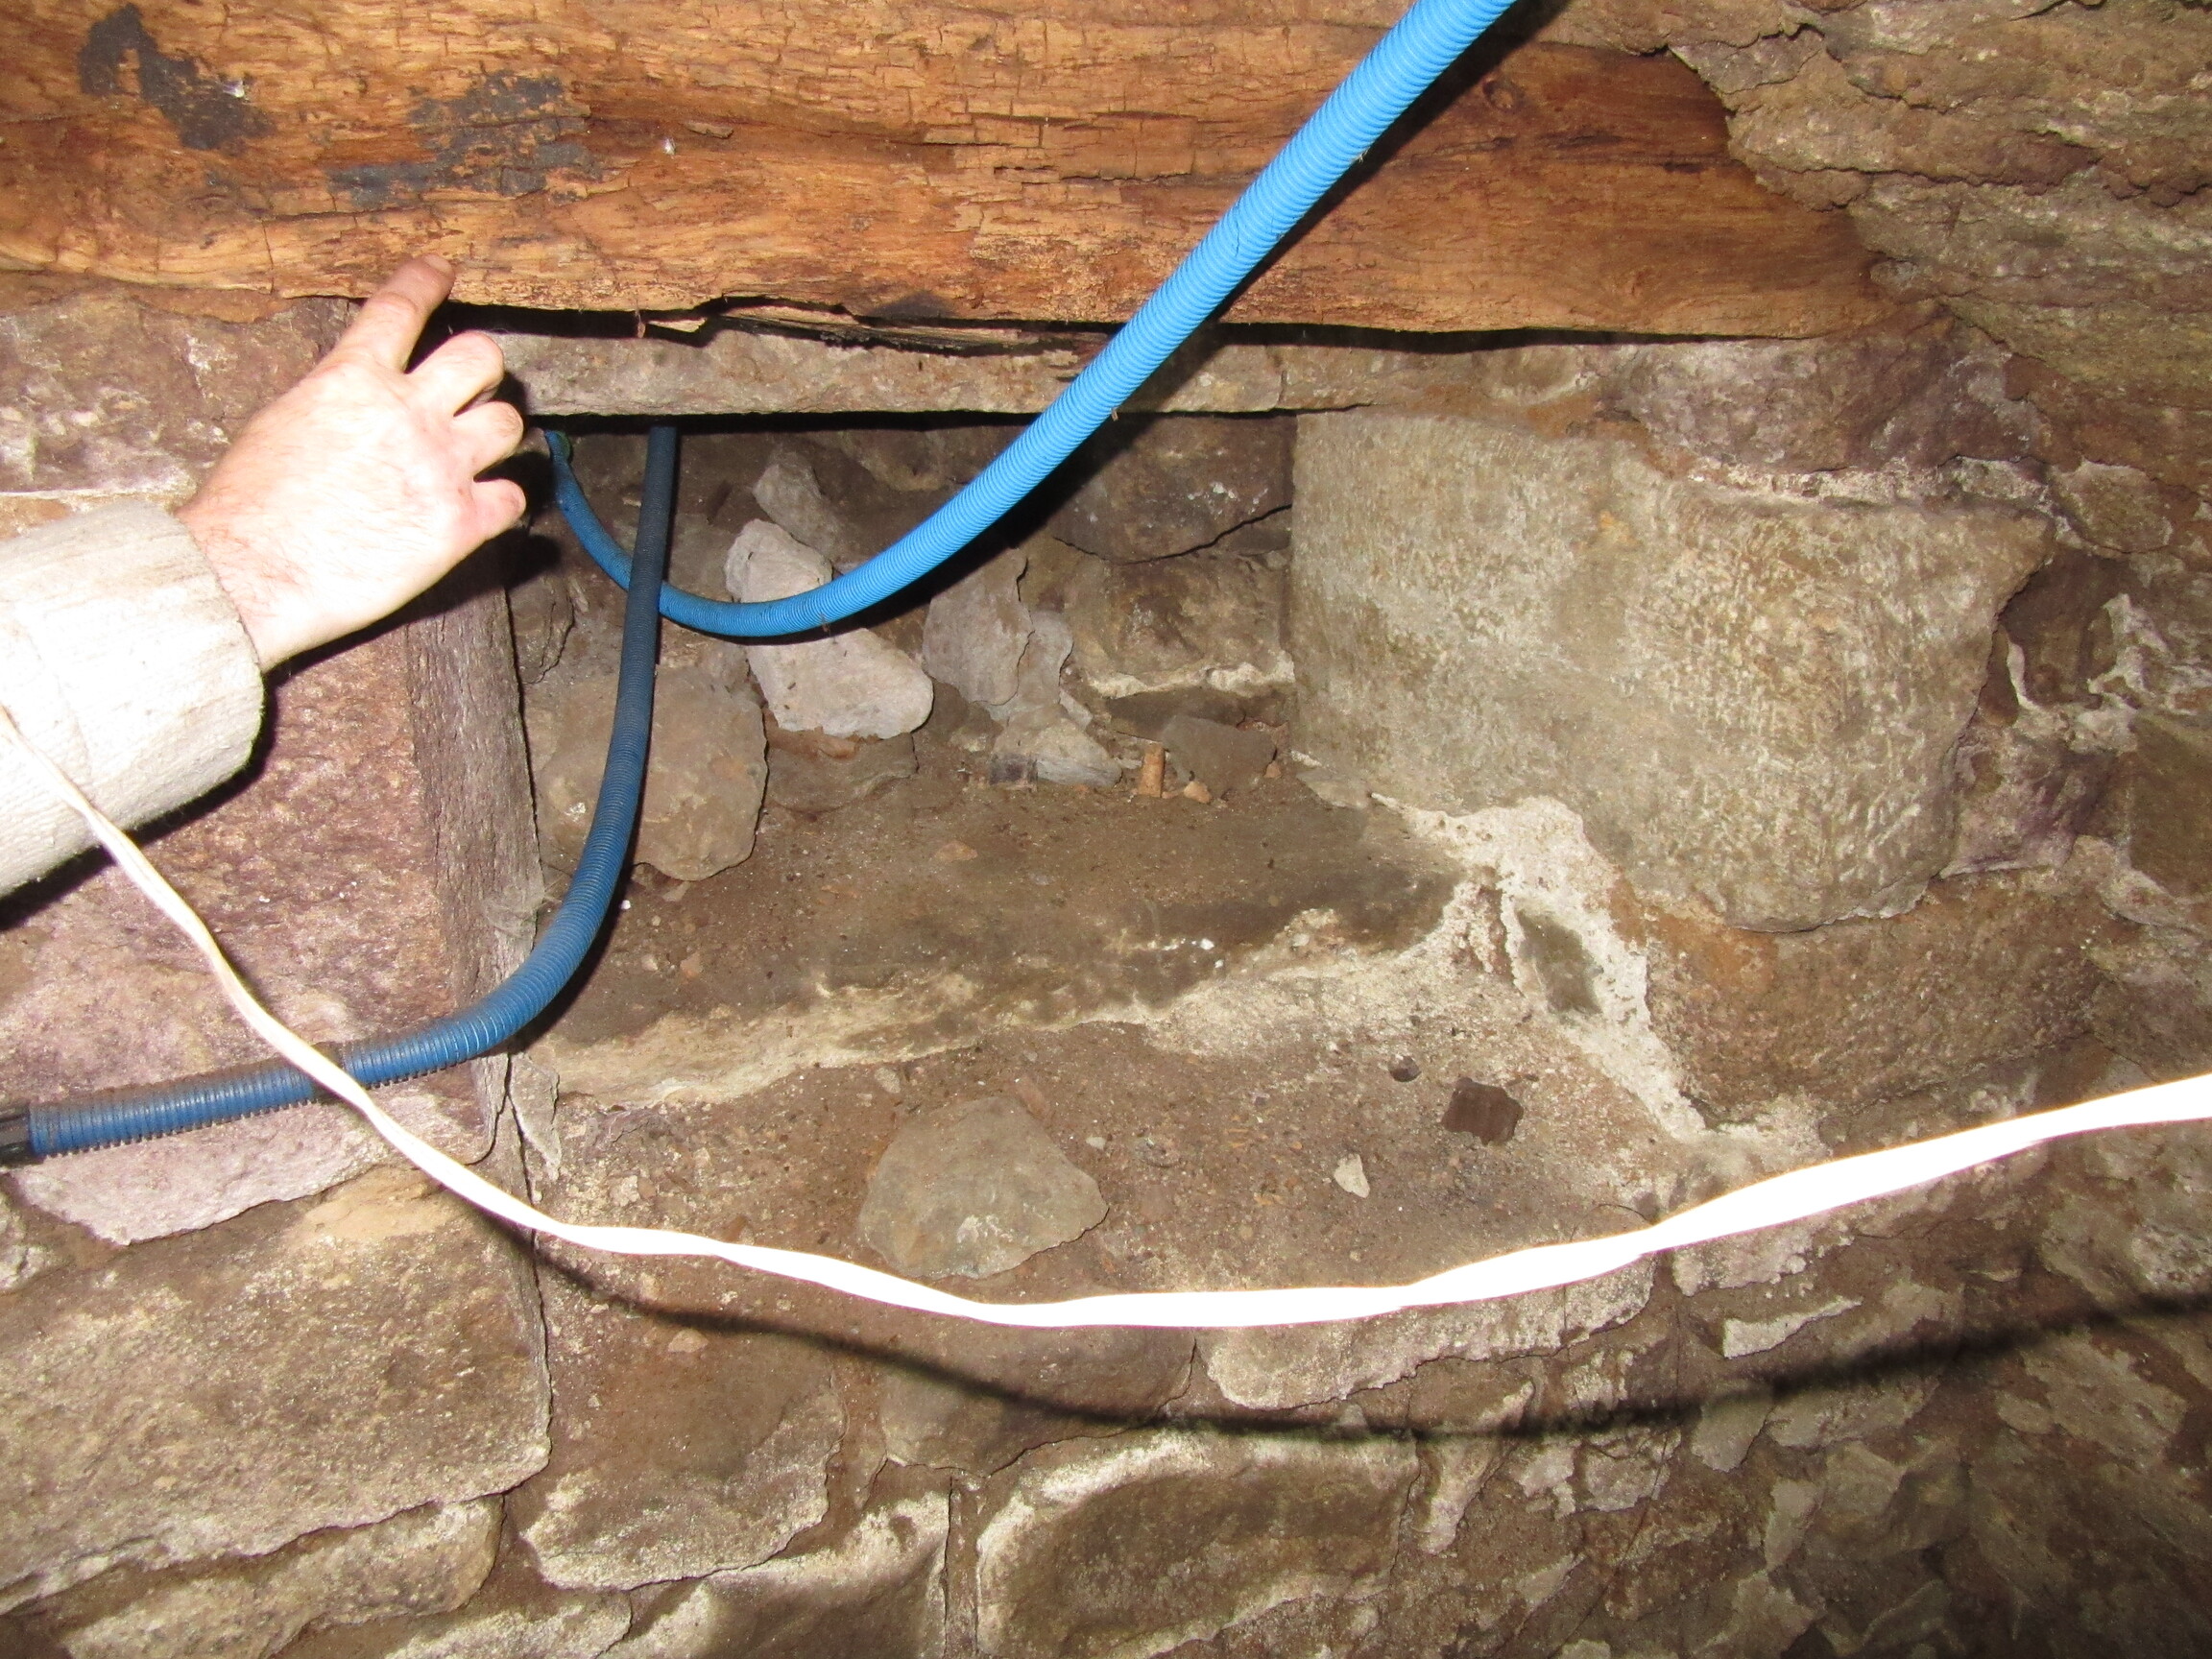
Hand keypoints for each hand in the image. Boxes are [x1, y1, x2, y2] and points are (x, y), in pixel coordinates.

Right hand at [179, 256, 526, 667]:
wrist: (253, 573)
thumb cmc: (249, 507)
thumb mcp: (282, 421)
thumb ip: (337, 398)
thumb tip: (361, 393)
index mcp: (351, 378)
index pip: (400, 308)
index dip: (426, 281)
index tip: (441, 270)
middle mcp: (406, 413)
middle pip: (482, 356)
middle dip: (483, 366)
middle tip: (471, 386)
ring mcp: (440, 467)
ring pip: (508, 423)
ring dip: (496, 432)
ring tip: (476, 448)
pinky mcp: (459, 524)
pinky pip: (513, 498)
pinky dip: (503, 500)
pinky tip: (485, 506)